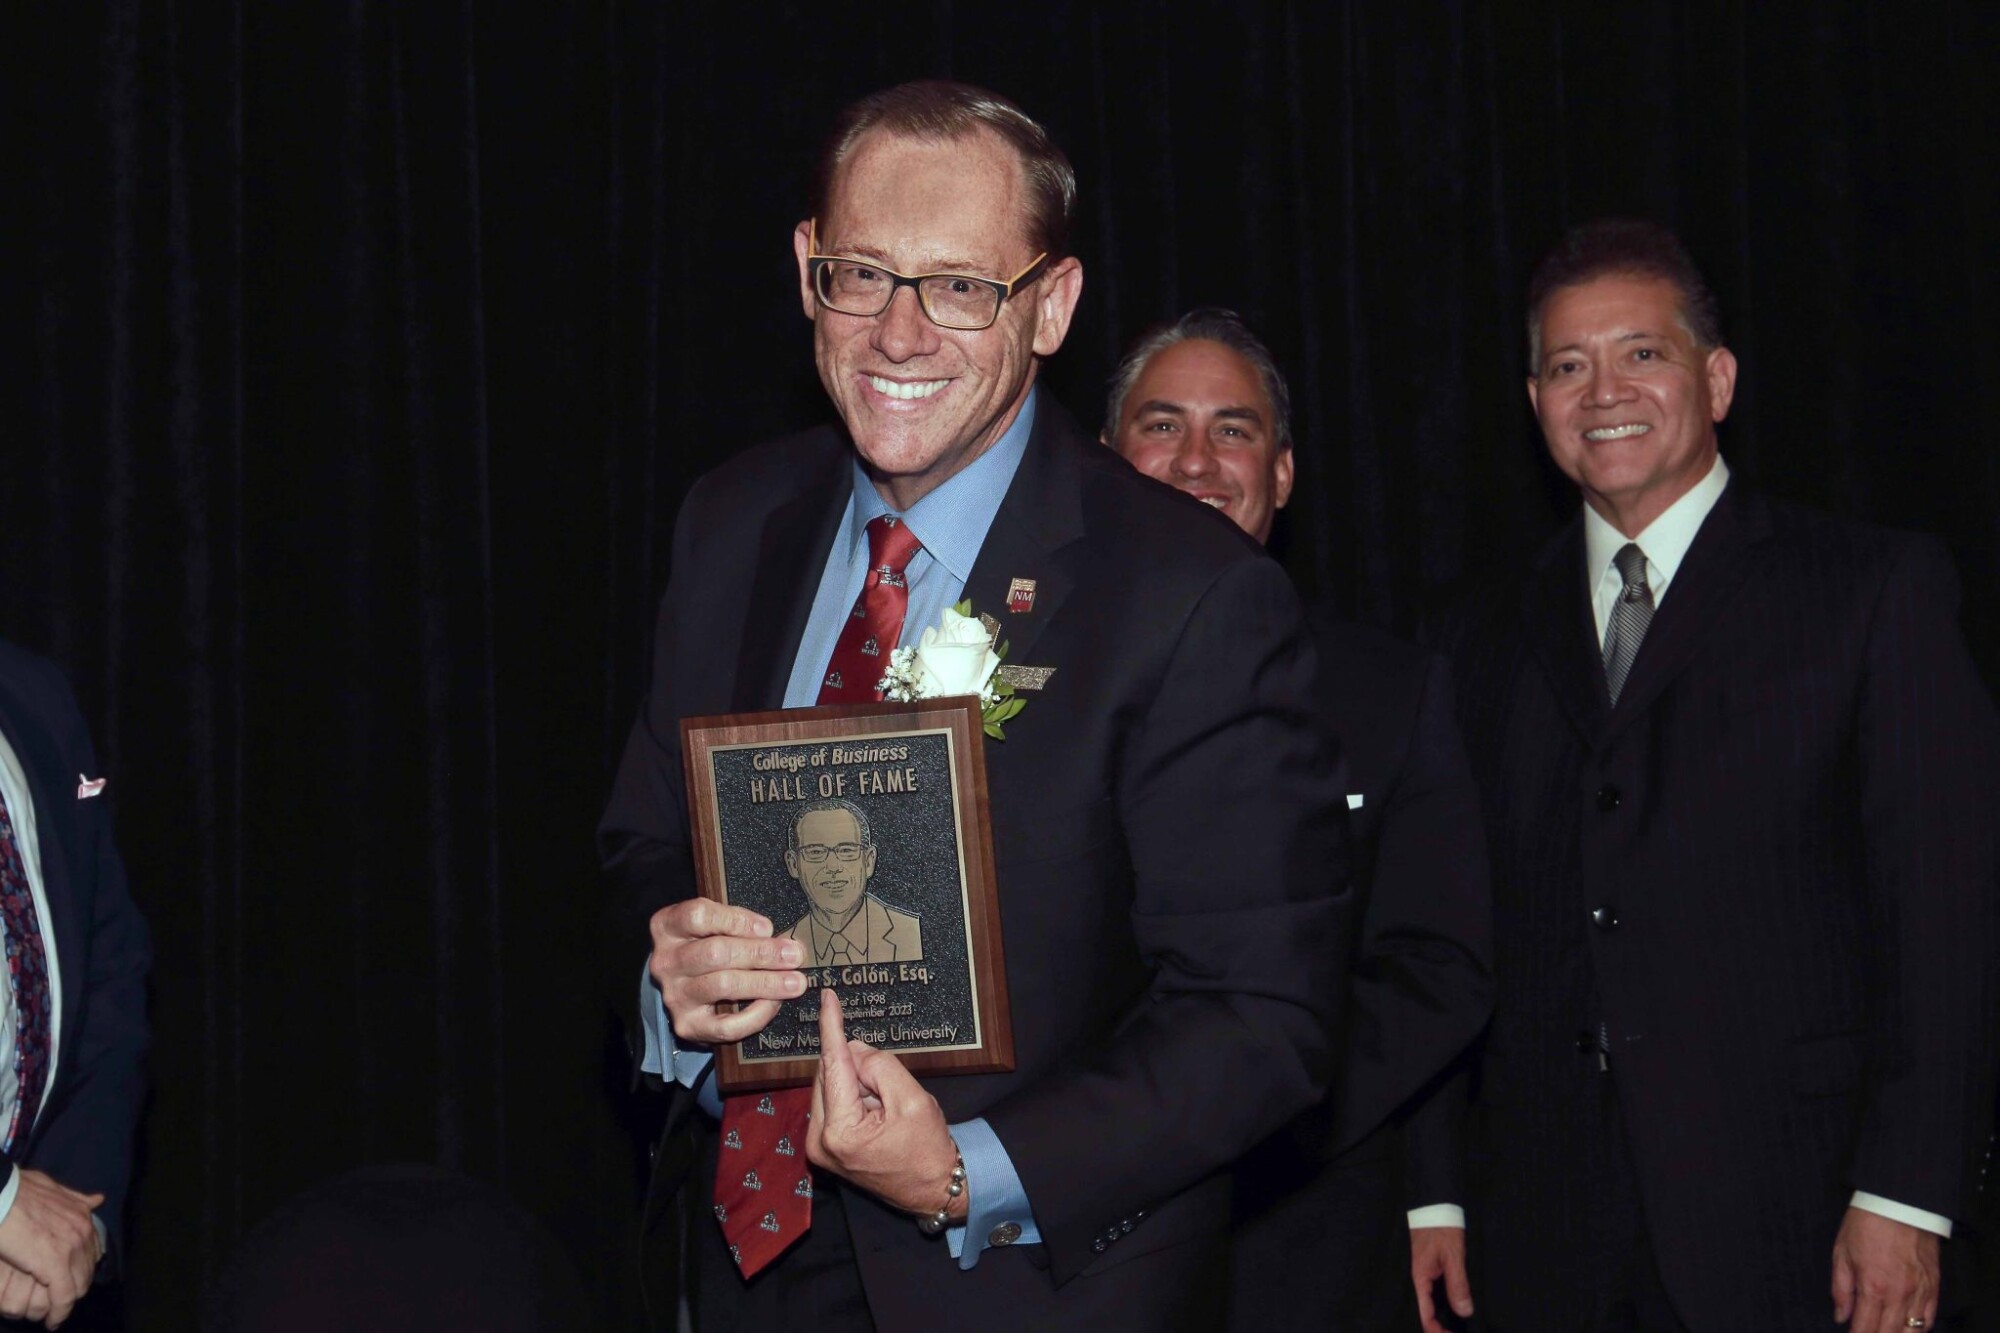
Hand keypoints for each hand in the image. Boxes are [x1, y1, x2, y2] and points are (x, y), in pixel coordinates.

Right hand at [0, 1170, 102, 1327]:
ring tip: (57, 1314)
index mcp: (82, 1215)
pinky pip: (63, 1297)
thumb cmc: (17, 1191)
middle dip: (76, 1286)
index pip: (92, 1249)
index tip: (71, 1278)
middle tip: (63, 1301)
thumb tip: (98, 1199)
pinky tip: (52, 1321)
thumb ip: (75, 1198)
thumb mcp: (54, 1189)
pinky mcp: (55, 1266)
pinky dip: (59, 1312)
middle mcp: (83, 1231)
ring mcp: (71, 1249)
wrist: (1, 1195)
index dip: (82, 1266)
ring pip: (78, 1285)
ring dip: (67, 1303)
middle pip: (87, 1270)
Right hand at [648, 899, 806, 1043]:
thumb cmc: (706, 947)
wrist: (685, 987)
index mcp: (668, 927)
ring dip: (765, 982)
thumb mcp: (713, 925)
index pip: (698, 915)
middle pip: (715, 952)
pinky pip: (726, 1025)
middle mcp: (666, 961)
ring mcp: (675, 995)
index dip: (736, 920)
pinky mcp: (688, 1025)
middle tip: (793, 956)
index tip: (767, 928)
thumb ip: (739, 925)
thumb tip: (777, 938)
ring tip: (794, 982)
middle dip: (761, 953)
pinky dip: (755, 1014)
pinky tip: (773, 1004)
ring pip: (723, 985)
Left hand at [807, 989, 964, 1218]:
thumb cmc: (927, 1150)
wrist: (933, 1189)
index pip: (833, 1065)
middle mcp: (820, 1141)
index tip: (826, 998)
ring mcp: (820, 1146)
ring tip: (886, 1108)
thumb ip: (880, 1066)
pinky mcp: (825, 1147)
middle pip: (829, 1075)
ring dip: (857, 1084)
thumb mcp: (912, 1099)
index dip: (831, 1028)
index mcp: (840, 1131)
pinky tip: (876, 1112)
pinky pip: (834, 1102)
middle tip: (889, 1088)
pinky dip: (854, 1096)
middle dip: (857, 1068)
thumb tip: (853, 1050)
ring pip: (831, 1087)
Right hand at [1411, 1225, 1472, 1331]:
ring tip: (1459, 1326)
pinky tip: (1457, 1306)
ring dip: (1444, 1316)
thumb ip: (1458, 1284)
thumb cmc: (1441, 1227)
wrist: (1435, 1203)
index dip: (1437, 1330)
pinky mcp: (1433, 1267)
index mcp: (1421, 1279)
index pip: (1425, 1315)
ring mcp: (1426, 1273)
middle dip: (1440, 1326)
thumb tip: (1464, 1312)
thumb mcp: (1452, 1256)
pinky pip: (1437, 1292)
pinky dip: (1446, 1303)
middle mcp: (1421, 1279)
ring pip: (1432, 1303)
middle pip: (1427, 1311)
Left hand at [1831, 1207, 1938, 1332]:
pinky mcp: (1934, 1286)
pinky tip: (1909, 1329)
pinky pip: (1930, 1317)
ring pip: (1912, 1332)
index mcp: (1872, 1288)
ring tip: (1886, 1332)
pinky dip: (1920, 1328)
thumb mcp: (1841, 1253)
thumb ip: (1840, 1289)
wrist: (1899, 1202)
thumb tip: (1840, 1317)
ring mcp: (1919, 1292)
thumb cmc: (1865, 1224)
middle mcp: (1899, 1295)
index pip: (1865, 1328)